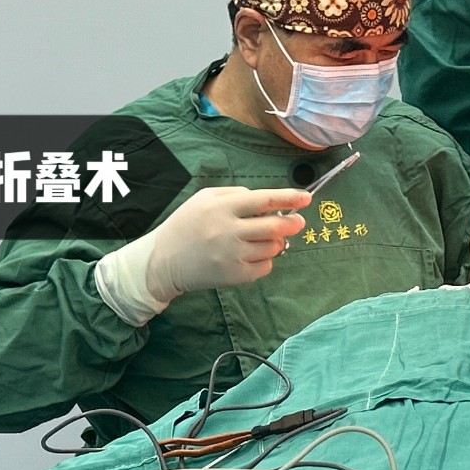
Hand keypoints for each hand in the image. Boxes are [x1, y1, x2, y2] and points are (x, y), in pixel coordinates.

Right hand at [95, 187, 310, 324]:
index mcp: (221, 207)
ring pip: (272, 247)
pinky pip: (265, 267)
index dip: (289, 198)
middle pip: (274, 226)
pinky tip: (252, 255)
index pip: (264, 200)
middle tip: (298, 222)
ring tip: (265, 239)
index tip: (306, 198)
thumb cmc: (186, 225)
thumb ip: (235, 193)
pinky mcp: (234, 276)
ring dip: (276, 242)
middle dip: (292, 223)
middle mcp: (228, 231)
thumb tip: (266, 201)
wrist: (163, 261)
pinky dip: (266, 260)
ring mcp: (231, 255)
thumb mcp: (204, 198)